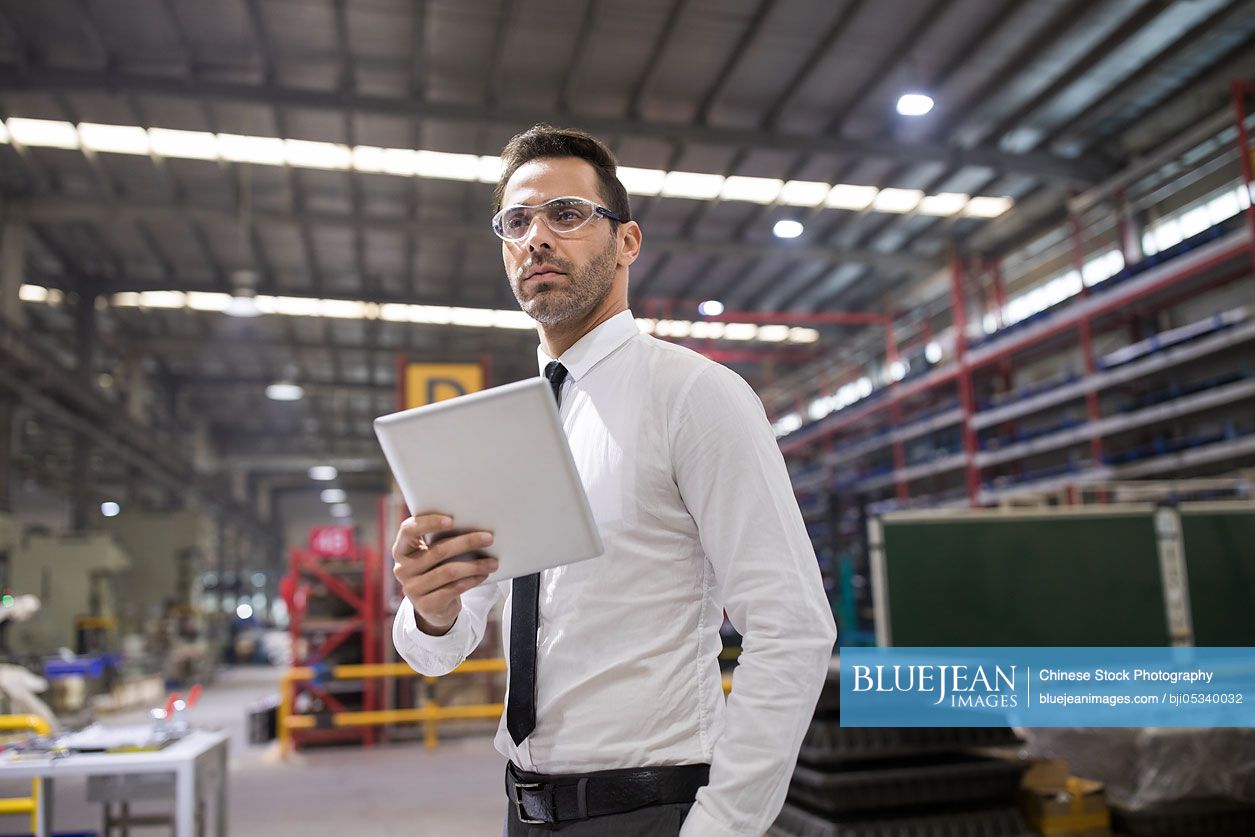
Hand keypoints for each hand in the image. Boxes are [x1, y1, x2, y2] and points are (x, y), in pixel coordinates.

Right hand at [392, 513, 497, 635]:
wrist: (433, 606)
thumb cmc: (436, 570)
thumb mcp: (432, 555)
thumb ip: (440, 540)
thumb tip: (474, 527)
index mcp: (401, 550)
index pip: (408, 530)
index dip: (428, 523)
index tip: (451, 520)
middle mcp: (402, 569)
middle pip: (438, 551)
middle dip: (467, 542)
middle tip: (489, 538)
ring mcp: (412, 589)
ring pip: (449, 571)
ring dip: (475, 565)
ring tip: (493, 562)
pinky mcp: (426, 605)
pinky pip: (454, 588)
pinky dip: (472, 580)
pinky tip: (483, 575)